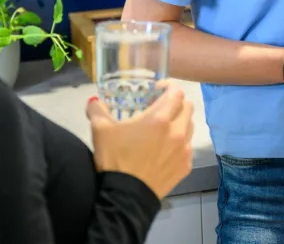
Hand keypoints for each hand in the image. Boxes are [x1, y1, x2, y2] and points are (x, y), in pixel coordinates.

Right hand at [87, 85, 194, 199]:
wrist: (125, 196)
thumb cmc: (115, 159)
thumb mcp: (101, 131)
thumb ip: (98, 111)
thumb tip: (93, 101)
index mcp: (160, 119)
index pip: (176, 92)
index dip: (168, 87)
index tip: (157, 90)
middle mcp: (177, 131)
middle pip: (187, 107)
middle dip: (176, 103)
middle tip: (161, 107)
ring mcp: (184, 150)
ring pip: (190, 126)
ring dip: (180, 122)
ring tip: (164, 128)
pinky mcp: (186, 166)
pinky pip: (188, 147)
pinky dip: (181, 143)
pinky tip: (166, 149)